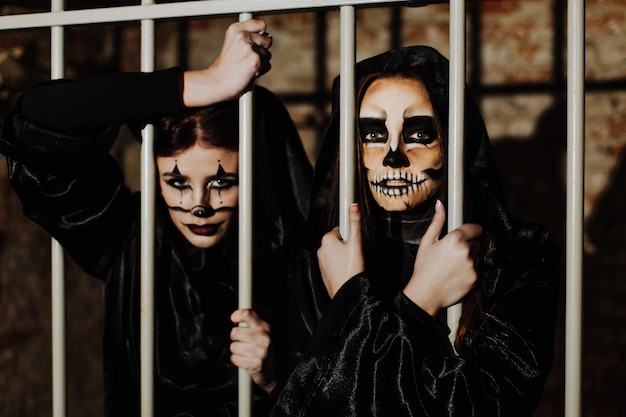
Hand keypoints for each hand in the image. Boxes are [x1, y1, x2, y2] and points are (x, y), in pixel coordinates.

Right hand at [182, 19, 272, 106]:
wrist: (217, 82)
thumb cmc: (226, 67)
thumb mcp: (232, 44)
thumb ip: (248, 37)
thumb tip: (268, 38)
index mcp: (236, 29)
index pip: (261, 24)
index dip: (262, 34)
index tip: (257, 41)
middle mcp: (242, 36)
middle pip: (267, 40)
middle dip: (261, 50)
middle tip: (247, 58)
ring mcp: (250, 48)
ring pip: (268, 55)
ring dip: (260, 62)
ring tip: (245, 66)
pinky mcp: (256, 61)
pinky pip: (267, 65)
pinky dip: (260, 71)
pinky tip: (248, 73)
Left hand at [230, 308, 275, 392]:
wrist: (269, 370)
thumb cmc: (262, 348)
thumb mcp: (260, 331)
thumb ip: (250, 321)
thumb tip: (240, 309)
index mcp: (265, 327)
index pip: (248, 314)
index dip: (237, 315)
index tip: (234, 318)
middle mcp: (264, 338)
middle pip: (235, 332)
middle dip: (235, 337)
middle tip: (243, 341)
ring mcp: (261, 351)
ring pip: (233, 346)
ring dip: (236, 350)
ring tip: (245, 352)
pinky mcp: (255, 364)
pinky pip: (234, 358)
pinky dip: (236, 360)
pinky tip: (244, 359)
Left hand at [317, 203, 364, 297]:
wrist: (346, 292)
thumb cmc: (351, 268)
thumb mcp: (356, 243)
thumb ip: (355, 223)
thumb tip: (353, 206)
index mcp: (327, 239)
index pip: (341, 229)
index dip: (350, 235)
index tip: (354, 243)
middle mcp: (321, 248)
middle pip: (338, 241)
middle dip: (347, 245)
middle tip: (355, 254)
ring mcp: (321, 261)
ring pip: (336, 252)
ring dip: (343, 255)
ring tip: (352, 264)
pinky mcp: (323, 271)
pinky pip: (333, 263)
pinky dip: (340, 264)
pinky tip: (347, 270)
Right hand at [403, 200, 482, 316]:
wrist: (425, 294)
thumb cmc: (424, 268)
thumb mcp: (427, 242)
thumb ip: (437, 221)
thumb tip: (440, 204)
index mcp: (455, 239)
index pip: (475, 228)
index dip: (470, 231)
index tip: (467, 235)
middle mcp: (466, 251)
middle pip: (476, 243)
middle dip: (467, 247)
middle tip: (452, 255)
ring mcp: (472, 265)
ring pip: (477, 257)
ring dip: (469, 260)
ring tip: (453, 267)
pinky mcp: (476, 278)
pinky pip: (477, 270)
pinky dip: (470, 272)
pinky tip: (456, 275)